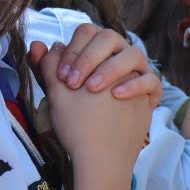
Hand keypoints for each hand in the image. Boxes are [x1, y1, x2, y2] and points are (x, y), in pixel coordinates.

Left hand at [30, 36, 155, 171]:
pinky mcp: (149, 94)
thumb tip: (38, 44)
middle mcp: (116, 60)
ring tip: (94, 88)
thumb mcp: (56, 95)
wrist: (98, 157)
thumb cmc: (77, 124)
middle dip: (89, 56)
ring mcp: (135, 76)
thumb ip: (45, 68)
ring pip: (134, 54)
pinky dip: (135, 85)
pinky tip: (117, 96)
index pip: (87, 33)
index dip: (73, 49)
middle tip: (74, 83)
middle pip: (111, 37)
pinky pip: (151, 80)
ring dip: (111, 68)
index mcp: (94, 56)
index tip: (62, 77)